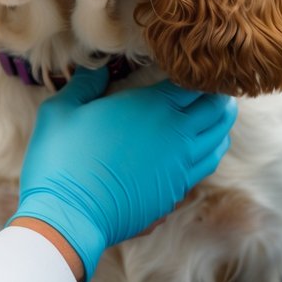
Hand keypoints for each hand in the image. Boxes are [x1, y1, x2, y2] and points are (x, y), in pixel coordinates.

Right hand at [9, 67, 236, 281]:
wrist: (69, 215)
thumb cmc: (61, 158)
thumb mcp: (62, 109)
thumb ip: (85, 83)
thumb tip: (98, 69)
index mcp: (153, 105)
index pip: (193, 82)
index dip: (196, 72)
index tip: (192, 67)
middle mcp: (176, 133)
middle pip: (216, 108)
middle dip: (217, 94)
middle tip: (213, 85)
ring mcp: (180, 165)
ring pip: (218, 138)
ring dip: (220, 122)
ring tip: (217, 112)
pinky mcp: (175, 191)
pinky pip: (206, 165)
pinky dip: (211, 149)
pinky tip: (203, 146)